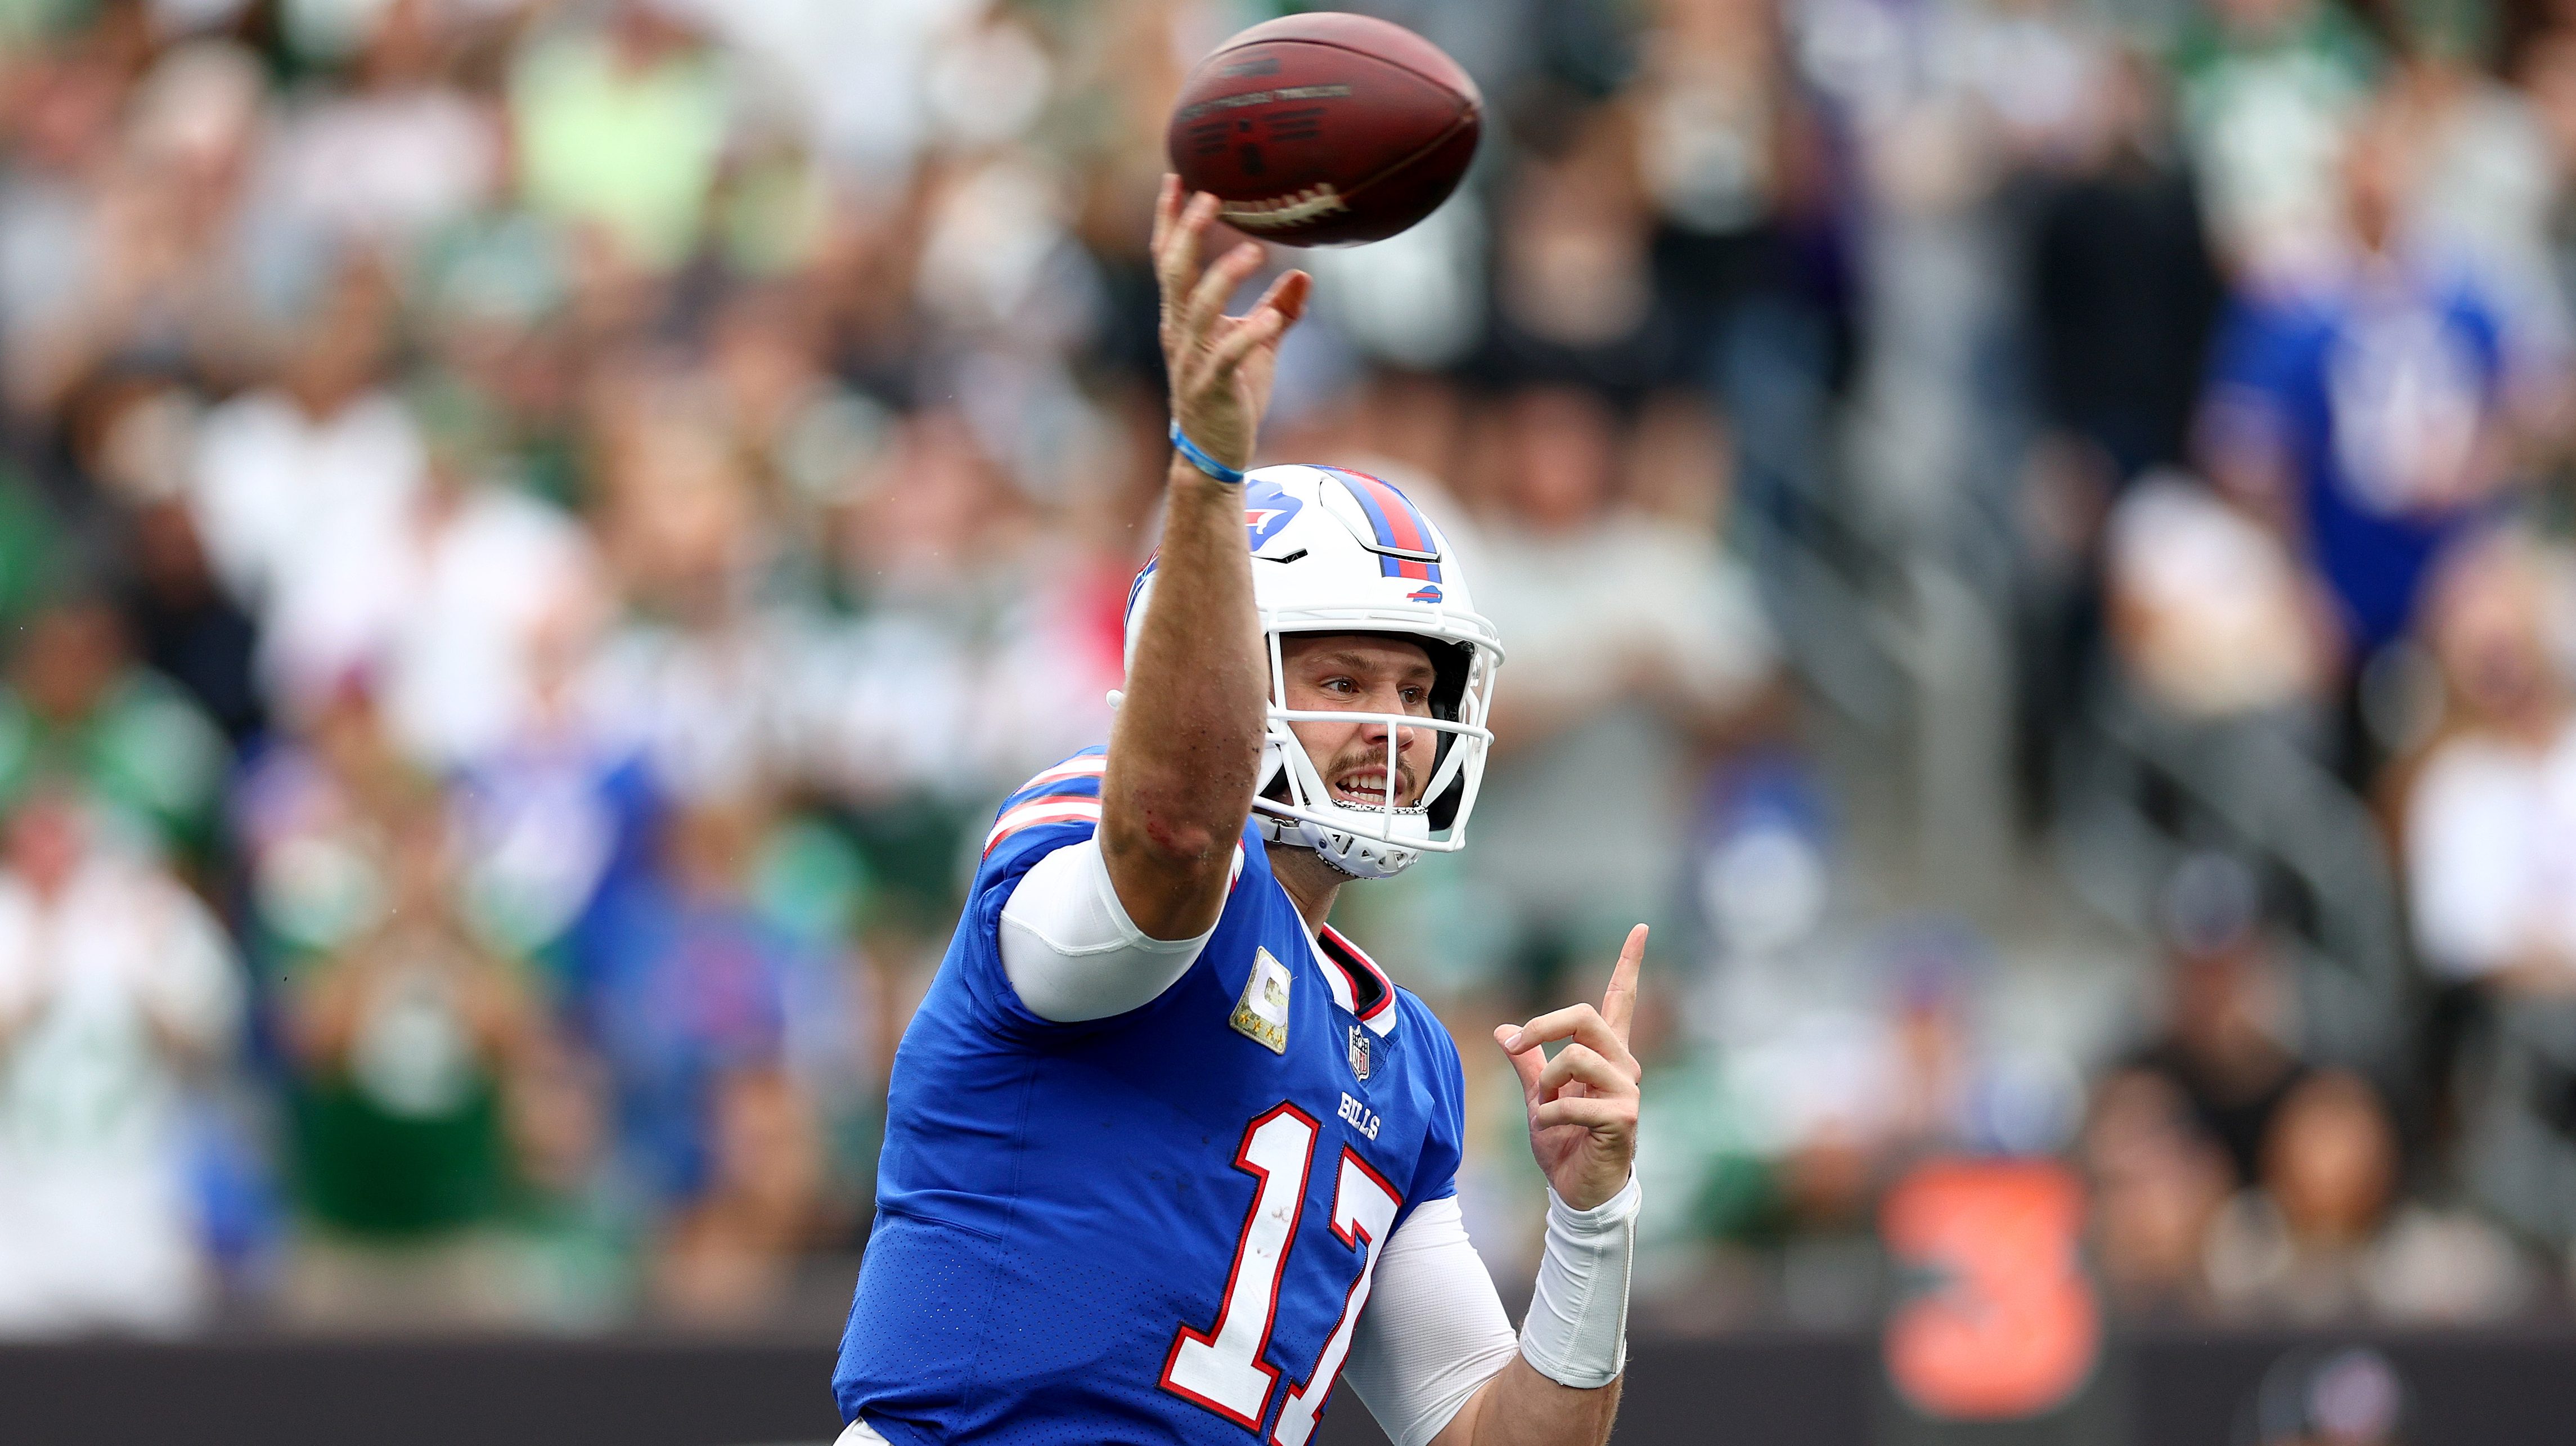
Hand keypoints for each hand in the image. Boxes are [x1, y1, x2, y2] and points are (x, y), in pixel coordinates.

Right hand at [1152, 175, 1308, 472]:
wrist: (1215, 454)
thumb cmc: (1233, 395)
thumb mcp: (1258, 345)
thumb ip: (1278, 308)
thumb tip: (1305, 274)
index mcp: (1182, 316)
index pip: (1168, 258)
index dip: (1170, 219)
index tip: (1177, 176)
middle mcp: (1179, 331)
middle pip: (1176, 272)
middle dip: (1189, 233)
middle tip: (1210, 195)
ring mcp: (1192, 360)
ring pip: (1200, 309)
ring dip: (1226, 277)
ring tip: (1256, 251)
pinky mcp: (1212, 388)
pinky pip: (1228, 355)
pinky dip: (1250, 334)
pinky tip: (1273, 319)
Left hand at [1494, 924, 1645, 1211]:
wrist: (1578, 1193)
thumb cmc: (1565, 1144)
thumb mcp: (1539, 1098)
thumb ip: (1527, 1064)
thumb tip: (1502, 1029)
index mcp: (1605, 1056)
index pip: (1620, 1001)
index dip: (1630, 964)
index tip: (1640, 928)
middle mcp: (1623, 1066)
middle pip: (1585, 1015)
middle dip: (1542, 1027)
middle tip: (1515, 1046)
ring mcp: (1627, 1090)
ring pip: (1575, 1055)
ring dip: (1546, 1084)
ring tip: (1546, 1108)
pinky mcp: (1624, 1116)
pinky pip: (1572, 1101)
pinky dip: (1550, 1114)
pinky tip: (1553, 1129)